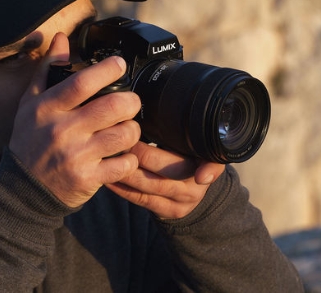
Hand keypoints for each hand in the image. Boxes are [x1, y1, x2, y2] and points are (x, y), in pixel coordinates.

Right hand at [9, 33, 141, 207]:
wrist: (23, 189)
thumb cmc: (30, 140)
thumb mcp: (31, 102)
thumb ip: (48, 69)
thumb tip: (62, 38)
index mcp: (48, 107)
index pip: (82, 82)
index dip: (108, 69)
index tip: (120, 64)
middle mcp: (62, 130)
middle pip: (114, 106)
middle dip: (132, 101)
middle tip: (131, 103)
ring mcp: (76, 156)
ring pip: (125, 134)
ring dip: (132, 130)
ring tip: (126, 129)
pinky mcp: (88, 178)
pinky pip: (125, 164)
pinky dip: (130, 158)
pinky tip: (121, 155)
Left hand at [106, 142, 225, 218]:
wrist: (190, 190)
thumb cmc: (186, 156)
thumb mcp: (193, 142)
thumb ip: (187, 131)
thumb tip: (169, 108)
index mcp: (207, 159)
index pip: (210, 161)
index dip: (206, 168)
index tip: (191, 170)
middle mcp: (199, 182)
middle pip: (169, 169)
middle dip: (141, 154)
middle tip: (121, 140)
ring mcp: (185, 200)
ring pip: (151, 185)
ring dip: (127, 171)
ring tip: (109, 156)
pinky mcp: (169, 211)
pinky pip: (142, 200)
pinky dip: (123, 189)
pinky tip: (110, 177)